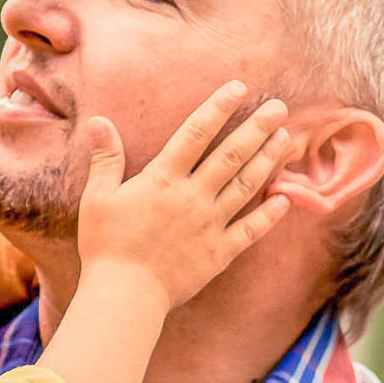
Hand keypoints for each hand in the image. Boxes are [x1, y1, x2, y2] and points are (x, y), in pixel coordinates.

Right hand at [76, 80, 296, 312]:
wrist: (125, 294)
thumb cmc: (106, 244)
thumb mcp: (97, 196)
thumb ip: (105, 157)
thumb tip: (99, 120)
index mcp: (163, 179)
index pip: (196, 133)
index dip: (219, 107)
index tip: (239, 88)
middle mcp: (193, 196)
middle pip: (231, 154)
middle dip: (257, 127)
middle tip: (280, 107)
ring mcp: (210, 224)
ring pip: (246, 185)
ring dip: (268, 160)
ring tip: (286, 139)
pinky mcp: (220, 252)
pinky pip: (251, 230)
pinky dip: (270, 214)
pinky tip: (285, 198)